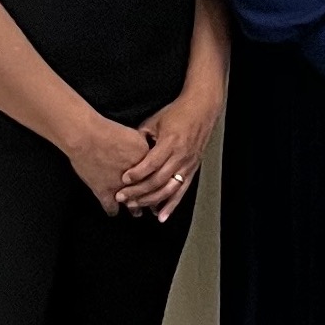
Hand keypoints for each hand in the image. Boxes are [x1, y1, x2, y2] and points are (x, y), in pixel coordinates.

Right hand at [63, 115, 153, 216]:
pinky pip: (111, 207)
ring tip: (137, 213)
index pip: (159, 176)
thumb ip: (144, 146)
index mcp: (147, 161)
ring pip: (132, 203)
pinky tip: (114, 212)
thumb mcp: (134, 135)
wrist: (86, 136)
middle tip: (154, 207)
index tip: (163, 189)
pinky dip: (113, 210)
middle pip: (148, 192)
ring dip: (135, 208)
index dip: (162, 184)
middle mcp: (137, 177)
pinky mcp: (103, 192)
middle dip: (152, 200)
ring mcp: (120, 186)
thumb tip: (150, 150)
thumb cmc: (109, 131)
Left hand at [115, 88, 223, 221]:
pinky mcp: (193, 169)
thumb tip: (126, 153)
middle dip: (138, 191)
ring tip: (136, 206)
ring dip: (151, 200)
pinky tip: (161, 216)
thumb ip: (141, 138)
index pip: (151, 163)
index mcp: (171, 142)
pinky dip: (171, 205)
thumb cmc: (178, 113)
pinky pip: (181, 191)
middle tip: (122, 197)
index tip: (123, 180)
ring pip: (168, 189)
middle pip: (158, 180)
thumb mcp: (155, 121)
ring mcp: (188, 164)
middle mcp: (181, 156)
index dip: (137, 173)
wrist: (203, 109)